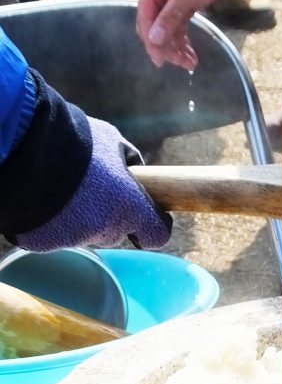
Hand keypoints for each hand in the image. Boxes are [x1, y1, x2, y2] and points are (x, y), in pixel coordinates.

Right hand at [15, 118, 171, 251]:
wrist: (22, 148)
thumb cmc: (73, 140)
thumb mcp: (111, 141)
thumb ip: (129, 161)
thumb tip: (135, 170)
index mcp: (130, 207)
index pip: (157, 235)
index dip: (152, 225)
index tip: (147, 216)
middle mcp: (106, 229)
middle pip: (116, 230)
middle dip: (108, 213)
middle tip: (90, 188)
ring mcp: (75, 239)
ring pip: (85, 232)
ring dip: (79, 216)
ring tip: (61, 187)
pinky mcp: (46, 243)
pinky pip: (56, 234)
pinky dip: (52, 220)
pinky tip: (43, 197)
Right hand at [136, 0, 231, 68]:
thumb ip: (169, 18)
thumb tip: (153, 39)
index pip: (145, 20)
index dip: (153, 43)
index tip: (161, 62)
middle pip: (154, 27)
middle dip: (167, 47)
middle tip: (183, 64)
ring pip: (166, 28)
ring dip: (177, 46)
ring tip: (191, 63)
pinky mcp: (178, 1)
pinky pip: (176, 23)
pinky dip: (182, 37)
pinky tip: (190, 52)